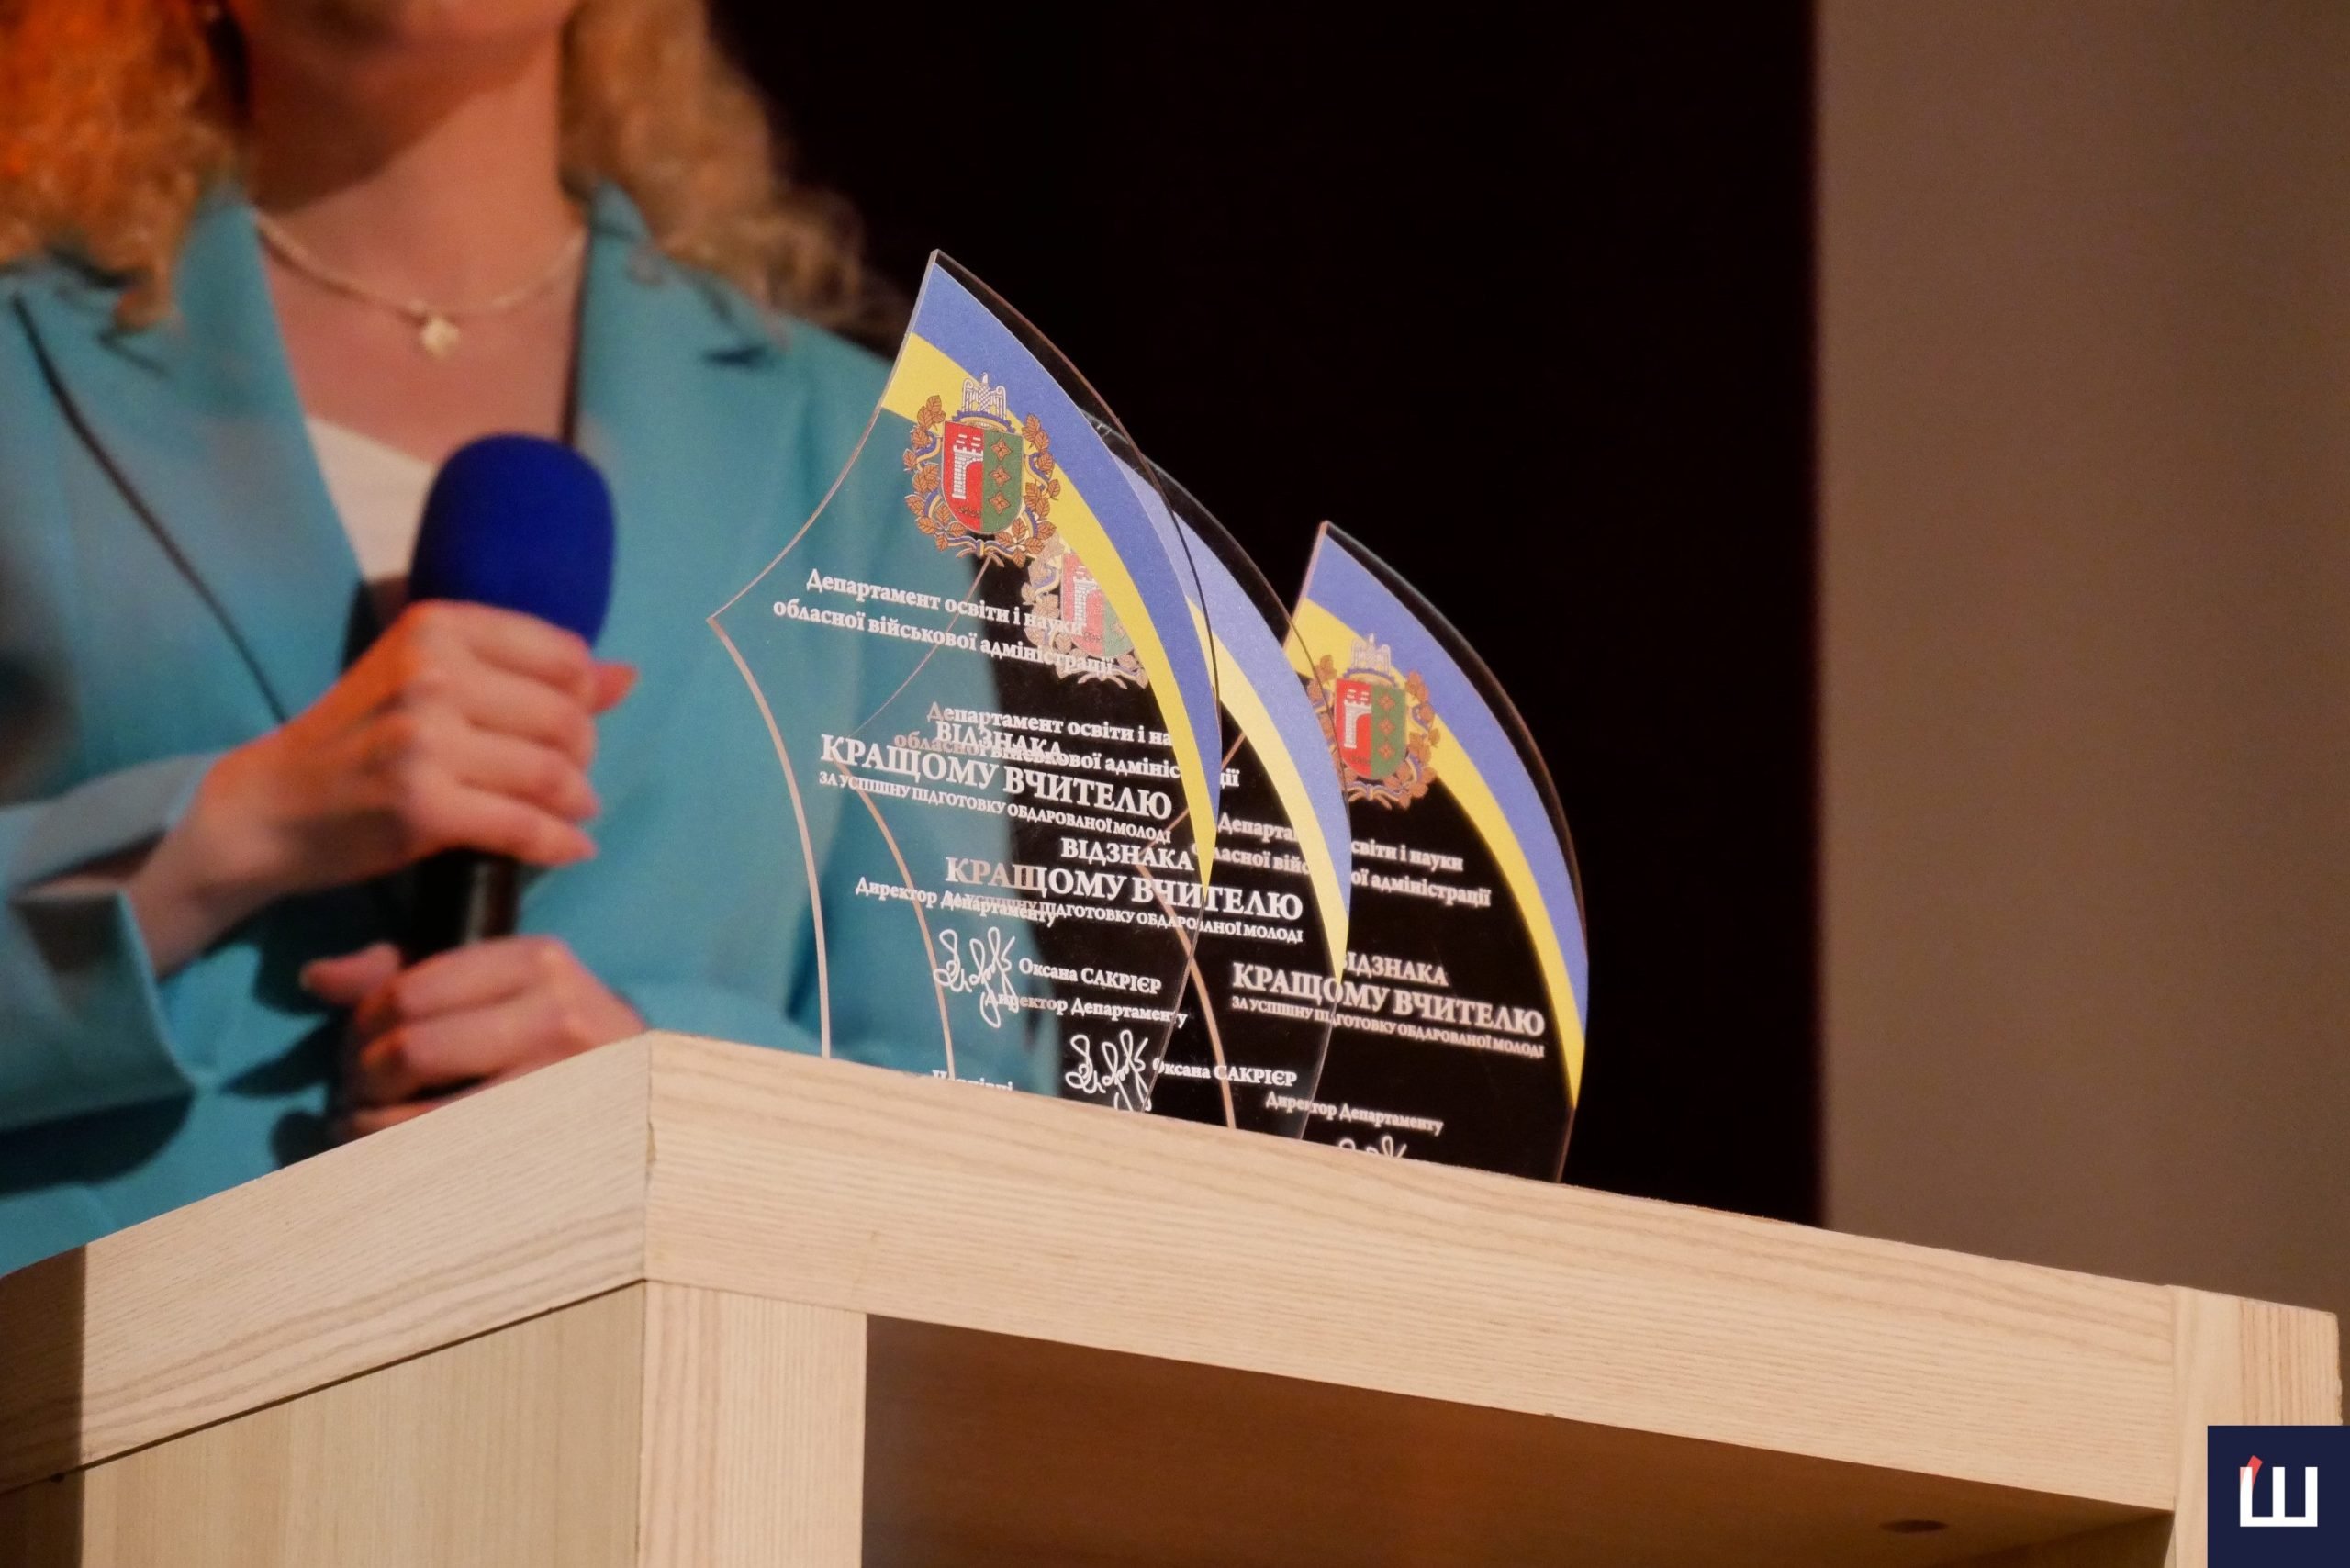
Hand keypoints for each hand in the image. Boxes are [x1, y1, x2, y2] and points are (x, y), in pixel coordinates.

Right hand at [128, 602, 633, 972]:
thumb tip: (626, 674)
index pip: (563, 656)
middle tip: (569, 780)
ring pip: (553, 773)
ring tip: (570, 812)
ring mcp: (424, 739)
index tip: (567, 728)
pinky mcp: (421, 805)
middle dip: (582, 757)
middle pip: (567, 718)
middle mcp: (431, 673)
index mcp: (436, 626)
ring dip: (576, 802)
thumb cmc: (360, 738)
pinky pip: (525, 825)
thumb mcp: (432, 682)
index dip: (583, 698)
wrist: (272, 806)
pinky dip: (559, 843)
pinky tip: (569, 848)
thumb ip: (528, 673)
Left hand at [303, 935, 644, 1136]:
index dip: (363, 1024)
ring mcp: (562, 1083)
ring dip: (372, 1129)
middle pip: (412, 1050)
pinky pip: (450, 1161)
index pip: (411, 990)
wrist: (649, 1090)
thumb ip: (405, 973)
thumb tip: (315, 977)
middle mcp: (557, 1014)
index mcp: (535, 961)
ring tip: (365, 1130)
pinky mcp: (557, 1142)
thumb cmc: (552, 1034)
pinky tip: (394, 1162)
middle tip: (355, 1095)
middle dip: (363, 1079)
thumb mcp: (493, 985)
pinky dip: (402, 1165)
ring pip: (423, 1116)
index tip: (359, 1047)